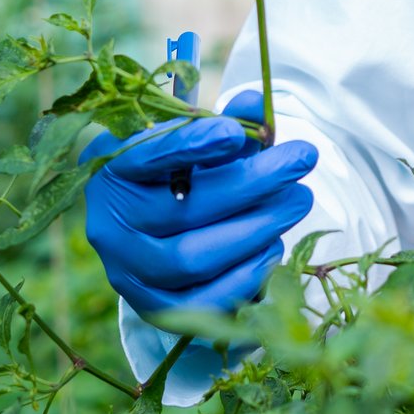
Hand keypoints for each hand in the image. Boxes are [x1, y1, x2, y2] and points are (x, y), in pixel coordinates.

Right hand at [81, 90, 318, 315]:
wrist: (155, 233)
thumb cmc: (184, 172)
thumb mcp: (203, 142)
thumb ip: (230, 122)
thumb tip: (257, 105)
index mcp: (115, 169)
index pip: (148, 156)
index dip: (191, 145)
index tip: (236, 133)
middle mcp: (110, 224)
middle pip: (182, 210)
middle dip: (252, 184)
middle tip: (303, 159)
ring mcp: (127, 271)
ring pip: (190, 259)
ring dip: (254, 231)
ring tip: (297, 201)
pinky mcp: (151, 308)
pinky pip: (198, 304)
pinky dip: (242, 279)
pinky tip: (274, 249)